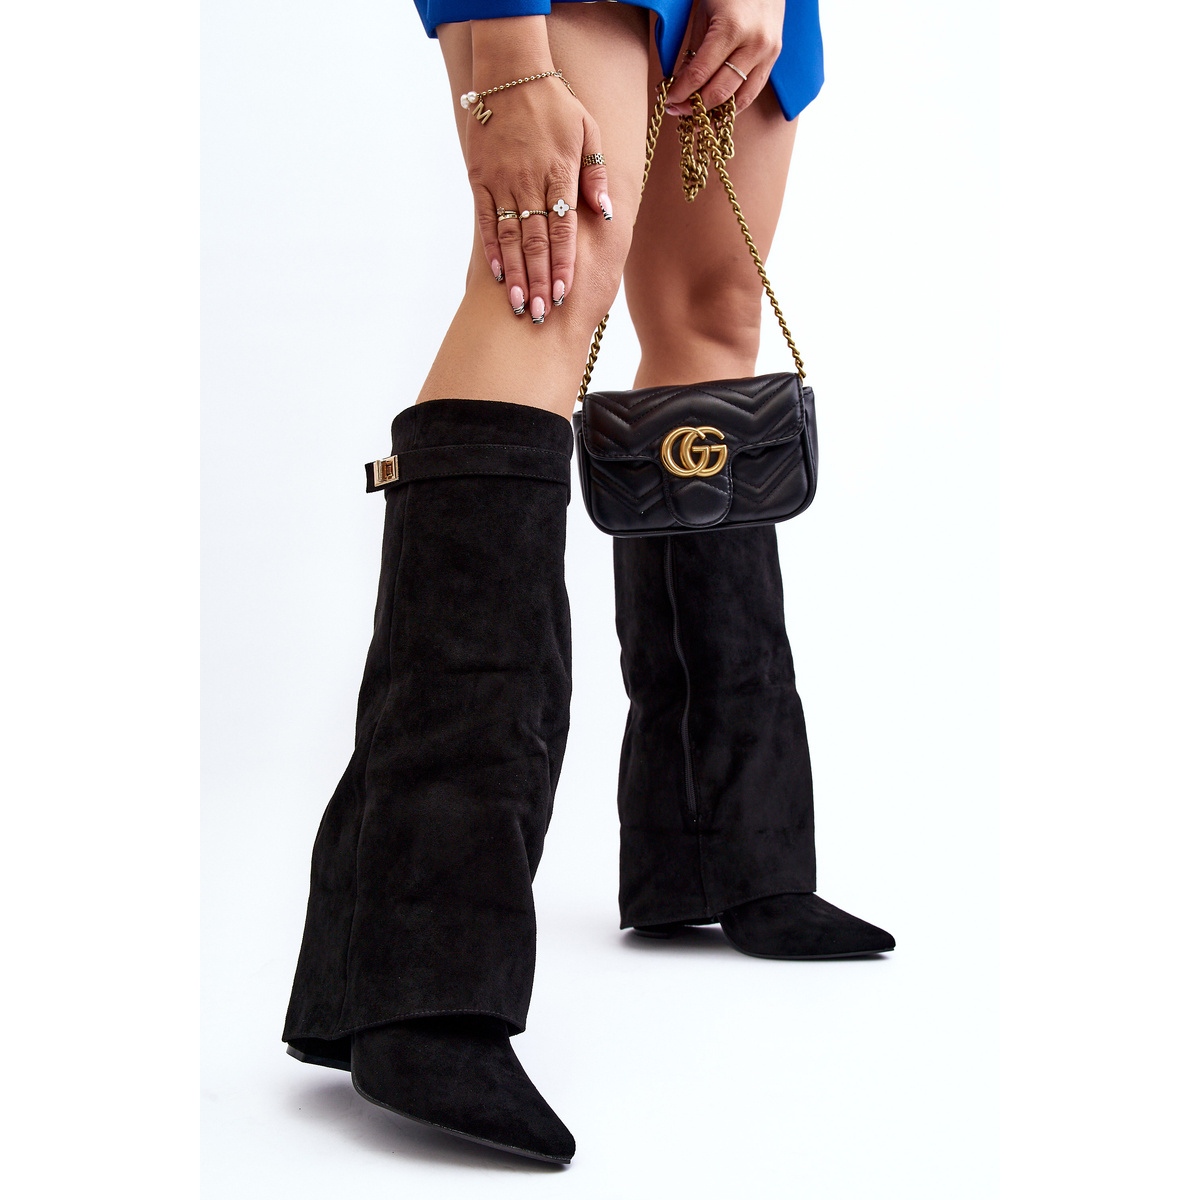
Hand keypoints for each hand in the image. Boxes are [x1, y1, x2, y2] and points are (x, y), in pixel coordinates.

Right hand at [467, 71, 608, 323]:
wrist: (511, 71)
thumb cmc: (556, 104)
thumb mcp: (588, 131)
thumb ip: (595, 174)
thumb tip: (606, 213)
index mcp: (559, 173)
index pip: (562, 229)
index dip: (562, 263)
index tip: (562, 292)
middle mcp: (530, 181)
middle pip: (535, 241)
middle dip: (537, 280)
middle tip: (539, 314)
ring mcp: (502, 181)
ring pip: (510, 236)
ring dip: (514, 273)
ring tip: (517, 304)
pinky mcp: (480, 177)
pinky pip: (486, 219)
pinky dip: (491, 247)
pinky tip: (495, 273)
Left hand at [665, 0, 785, 113]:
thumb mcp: (704, 15)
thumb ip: (694, 52)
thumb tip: (681, 86)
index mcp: (732, 29)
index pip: (701, 74)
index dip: (682, 93)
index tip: (669, 102)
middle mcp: (754, 45)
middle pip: (720, 92)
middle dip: (696, 107)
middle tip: (677, 112)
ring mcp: (768, 54)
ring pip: (739, 100)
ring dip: (715, 114)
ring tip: (696, 118)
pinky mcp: (774, 59)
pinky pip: (752, 92)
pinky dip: (733, 105)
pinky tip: (716, 110)